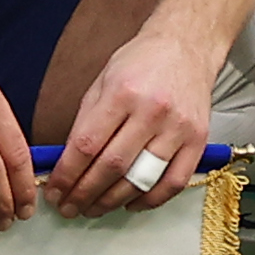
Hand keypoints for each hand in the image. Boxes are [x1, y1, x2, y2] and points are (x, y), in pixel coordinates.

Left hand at [46, 29, 215, 218]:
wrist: (186, 46)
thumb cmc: (141, 62)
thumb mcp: (103, 81)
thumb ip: (86, 121)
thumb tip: (67, 163)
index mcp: (122, 92)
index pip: (87, 145)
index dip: (67, 175)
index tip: (55, 192)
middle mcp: (152, 111)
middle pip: (112, 167)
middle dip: (85, 193)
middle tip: (69, 208)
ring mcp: (178, 128)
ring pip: (141, 179)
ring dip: (112, 201)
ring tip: (93, 208)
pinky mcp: (198, 140)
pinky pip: (173, 183)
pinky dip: (150, 200)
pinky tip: (131, 203)